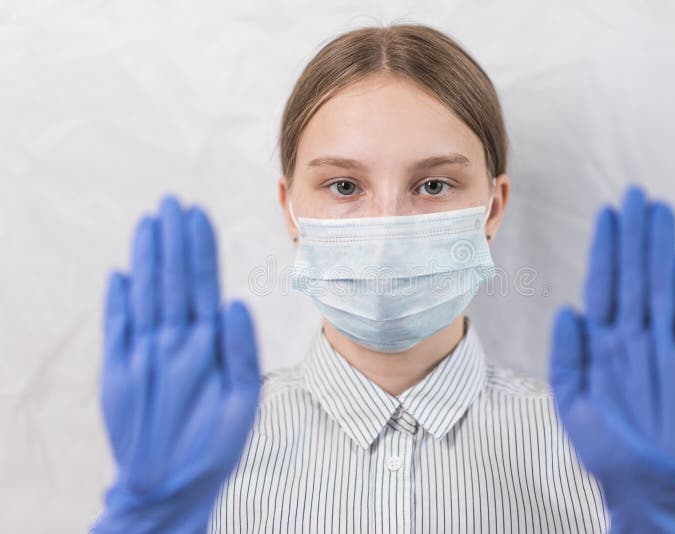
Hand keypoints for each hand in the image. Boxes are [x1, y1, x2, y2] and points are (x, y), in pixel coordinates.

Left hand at [92, 196, 261, 533]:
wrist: (161, 491)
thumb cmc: (211, 448)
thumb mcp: (244, 405)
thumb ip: (241, 352)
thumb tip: (235, 305)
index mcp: (201, 351)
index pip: (200, 284)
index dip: (198, 247)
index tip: (197, 213)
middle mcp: (166, 347)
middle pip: (168, 280)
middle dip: (170, 237)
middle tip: (170, 201)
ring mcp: (136, 357)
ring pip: (141, 294)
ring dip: (146, 256)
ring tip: (149, 222)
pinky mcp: (114, 373)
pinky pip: (114, 326)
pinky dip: (116, 297)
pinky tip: (120, 271)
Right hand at [549, 186, 674, 532]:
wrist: (654, 478)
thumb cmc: (603, 440)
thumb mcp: (567, 401)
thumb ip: (567, 353)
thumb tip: (568, 309)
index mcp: (603, 347)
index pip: (604, 283)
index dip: (607, 246)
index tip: (609, 213)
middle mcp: (637, 340)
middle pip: (637, 274)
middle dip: (637, 231)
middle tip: (639, 194)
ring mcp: (670, 349)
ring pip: (665, 286)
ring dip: (663, 246)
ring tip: (662, 210)